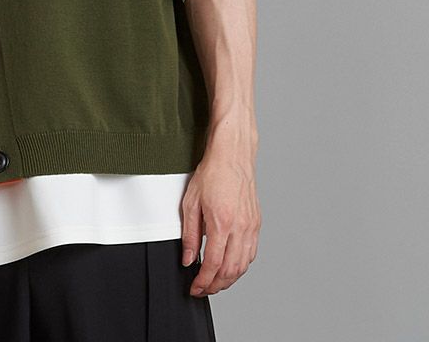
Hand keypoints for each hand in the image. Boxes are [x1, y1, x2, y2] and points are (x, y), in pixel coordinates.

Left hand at [180, 144, 260, 296]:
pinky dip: (240, 266)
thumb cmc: (212, 174)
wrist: (232, 156)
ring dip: (228, 280)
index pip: (213, 264)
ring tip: (214, 282)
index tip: (195, 288)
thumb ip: (189, 234)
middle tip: (202, 289)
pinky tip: (229, 267)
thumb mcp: (191, 202)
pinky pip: (250, 254)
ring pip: (243, 266)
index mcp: (222, 223)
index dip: (203, 282)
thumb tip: (188, 259)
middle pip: (230, 271)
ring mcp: (251, 227)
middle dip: (215, 286)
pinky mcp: (256, 224)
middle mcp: (240, 228)